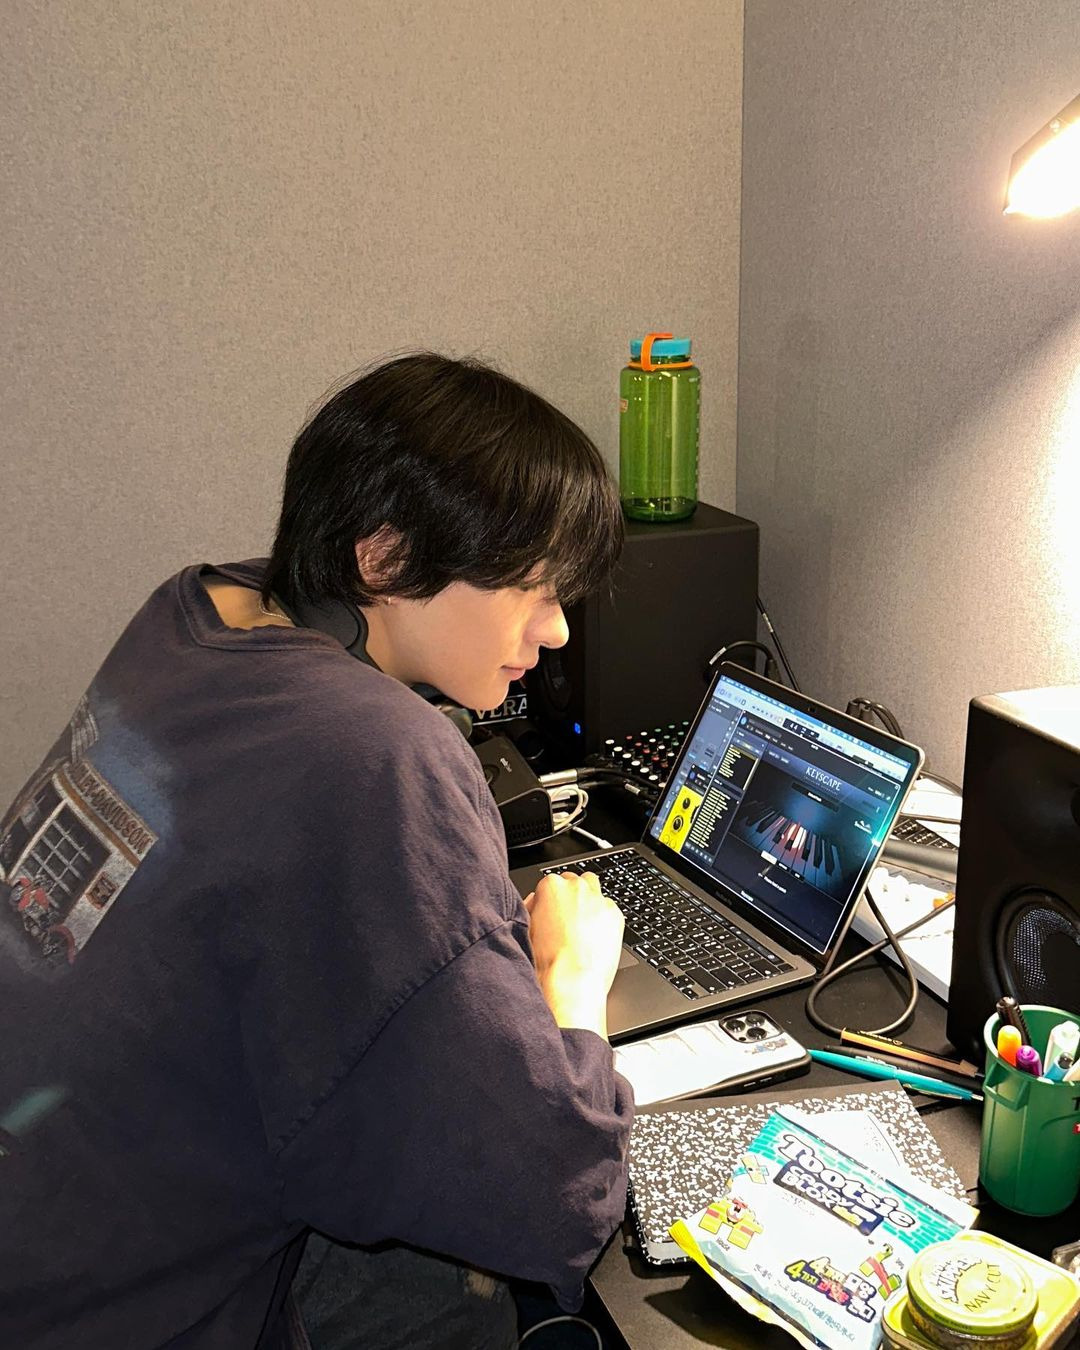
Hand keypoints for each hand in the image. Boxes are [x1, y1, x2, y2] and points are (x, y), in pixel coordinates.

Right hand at [522, 871, 623, 1038]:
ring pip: (594, 890)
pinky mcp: (615, 914)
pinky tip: (596, 936)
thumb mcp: (527, 928)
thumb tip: (538, 904)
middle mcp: (576, 887)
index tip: (551, 911)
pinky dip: (604, 918)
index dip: (551, 900)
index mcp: (551, 886)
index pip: (552, 883)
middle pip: (575, 882)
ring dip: (589, 901)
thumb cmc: (546, 960)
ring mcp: (598, 899)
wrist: (571, 980)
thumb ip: (534, 909)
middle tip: (568, 918)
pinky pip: (609, 909)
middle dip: (572, 896)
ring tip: (583, 925)